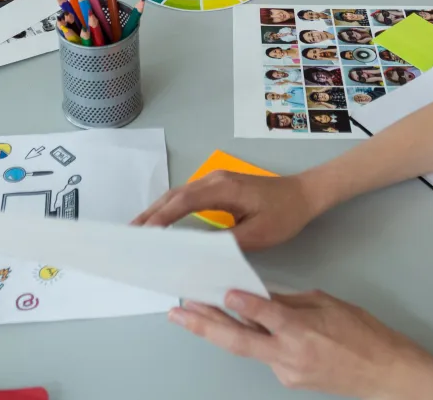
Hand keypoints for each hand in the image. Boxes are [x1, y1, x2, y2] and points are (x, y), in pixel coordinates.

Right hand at [133, 171, 316, 251]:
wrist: (304, 194)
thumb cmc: (284, 214)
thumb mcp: (258, 235)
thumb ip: (227, 243)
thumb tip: (198, 253)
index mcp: (222, 188)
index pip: (183, 201)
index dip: (161, 216)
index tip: (143, 233)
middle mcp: (214, 180)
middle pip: (174, 195)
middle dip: (150, 213)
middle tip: (128, 234)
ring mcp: (215, 181)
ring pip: (178, 194)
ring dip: (158, 210)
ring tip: (138, 230)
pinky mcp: (218, 187)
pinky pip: (187, 196)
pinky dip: (171, 208)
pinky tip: (163, 221)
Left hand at [170, 290, 432, 399]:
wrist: (385, 373)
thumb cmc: (364, 334)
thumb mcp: (328, 304)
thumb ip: (290, 301)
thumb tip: (260, 296)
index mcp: (303, 331)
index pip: (267, 315)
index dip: (242, 305)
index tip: (221, 292)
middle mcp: (290, 355)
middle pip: (239, 341)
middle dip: (203, 326)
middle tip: (178, 311)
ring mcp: (287, 372)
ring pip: (246, 349)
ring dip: (217, 332)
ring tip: (190, 315)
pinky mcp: (288, 380)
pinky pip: (264, 356)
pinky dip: (251, 340)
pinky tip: (237, 326)